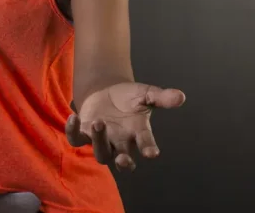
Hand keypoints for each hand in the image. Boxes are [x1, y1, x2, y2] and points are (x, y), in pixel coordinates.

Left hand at [65, 82, 185, 171]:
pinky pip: (76, 139)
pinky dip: (72, 130)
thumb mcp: (146, 93)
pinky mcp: (84, 132)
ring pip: (100, 152)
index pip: (145, 145)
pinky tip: (73, 117)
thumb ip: (162, 97)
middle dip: (123, 163)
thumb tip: (181, 96)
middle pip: (121, 161)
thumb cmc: (129, 97)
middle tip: (123, 159)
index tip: (152, 153)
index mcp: (138, 133)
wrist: (106, 91)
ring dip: (100, 141)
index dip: (149, 149)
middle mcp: (120, 142)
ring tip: (100, 122)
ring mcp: (101, 139)